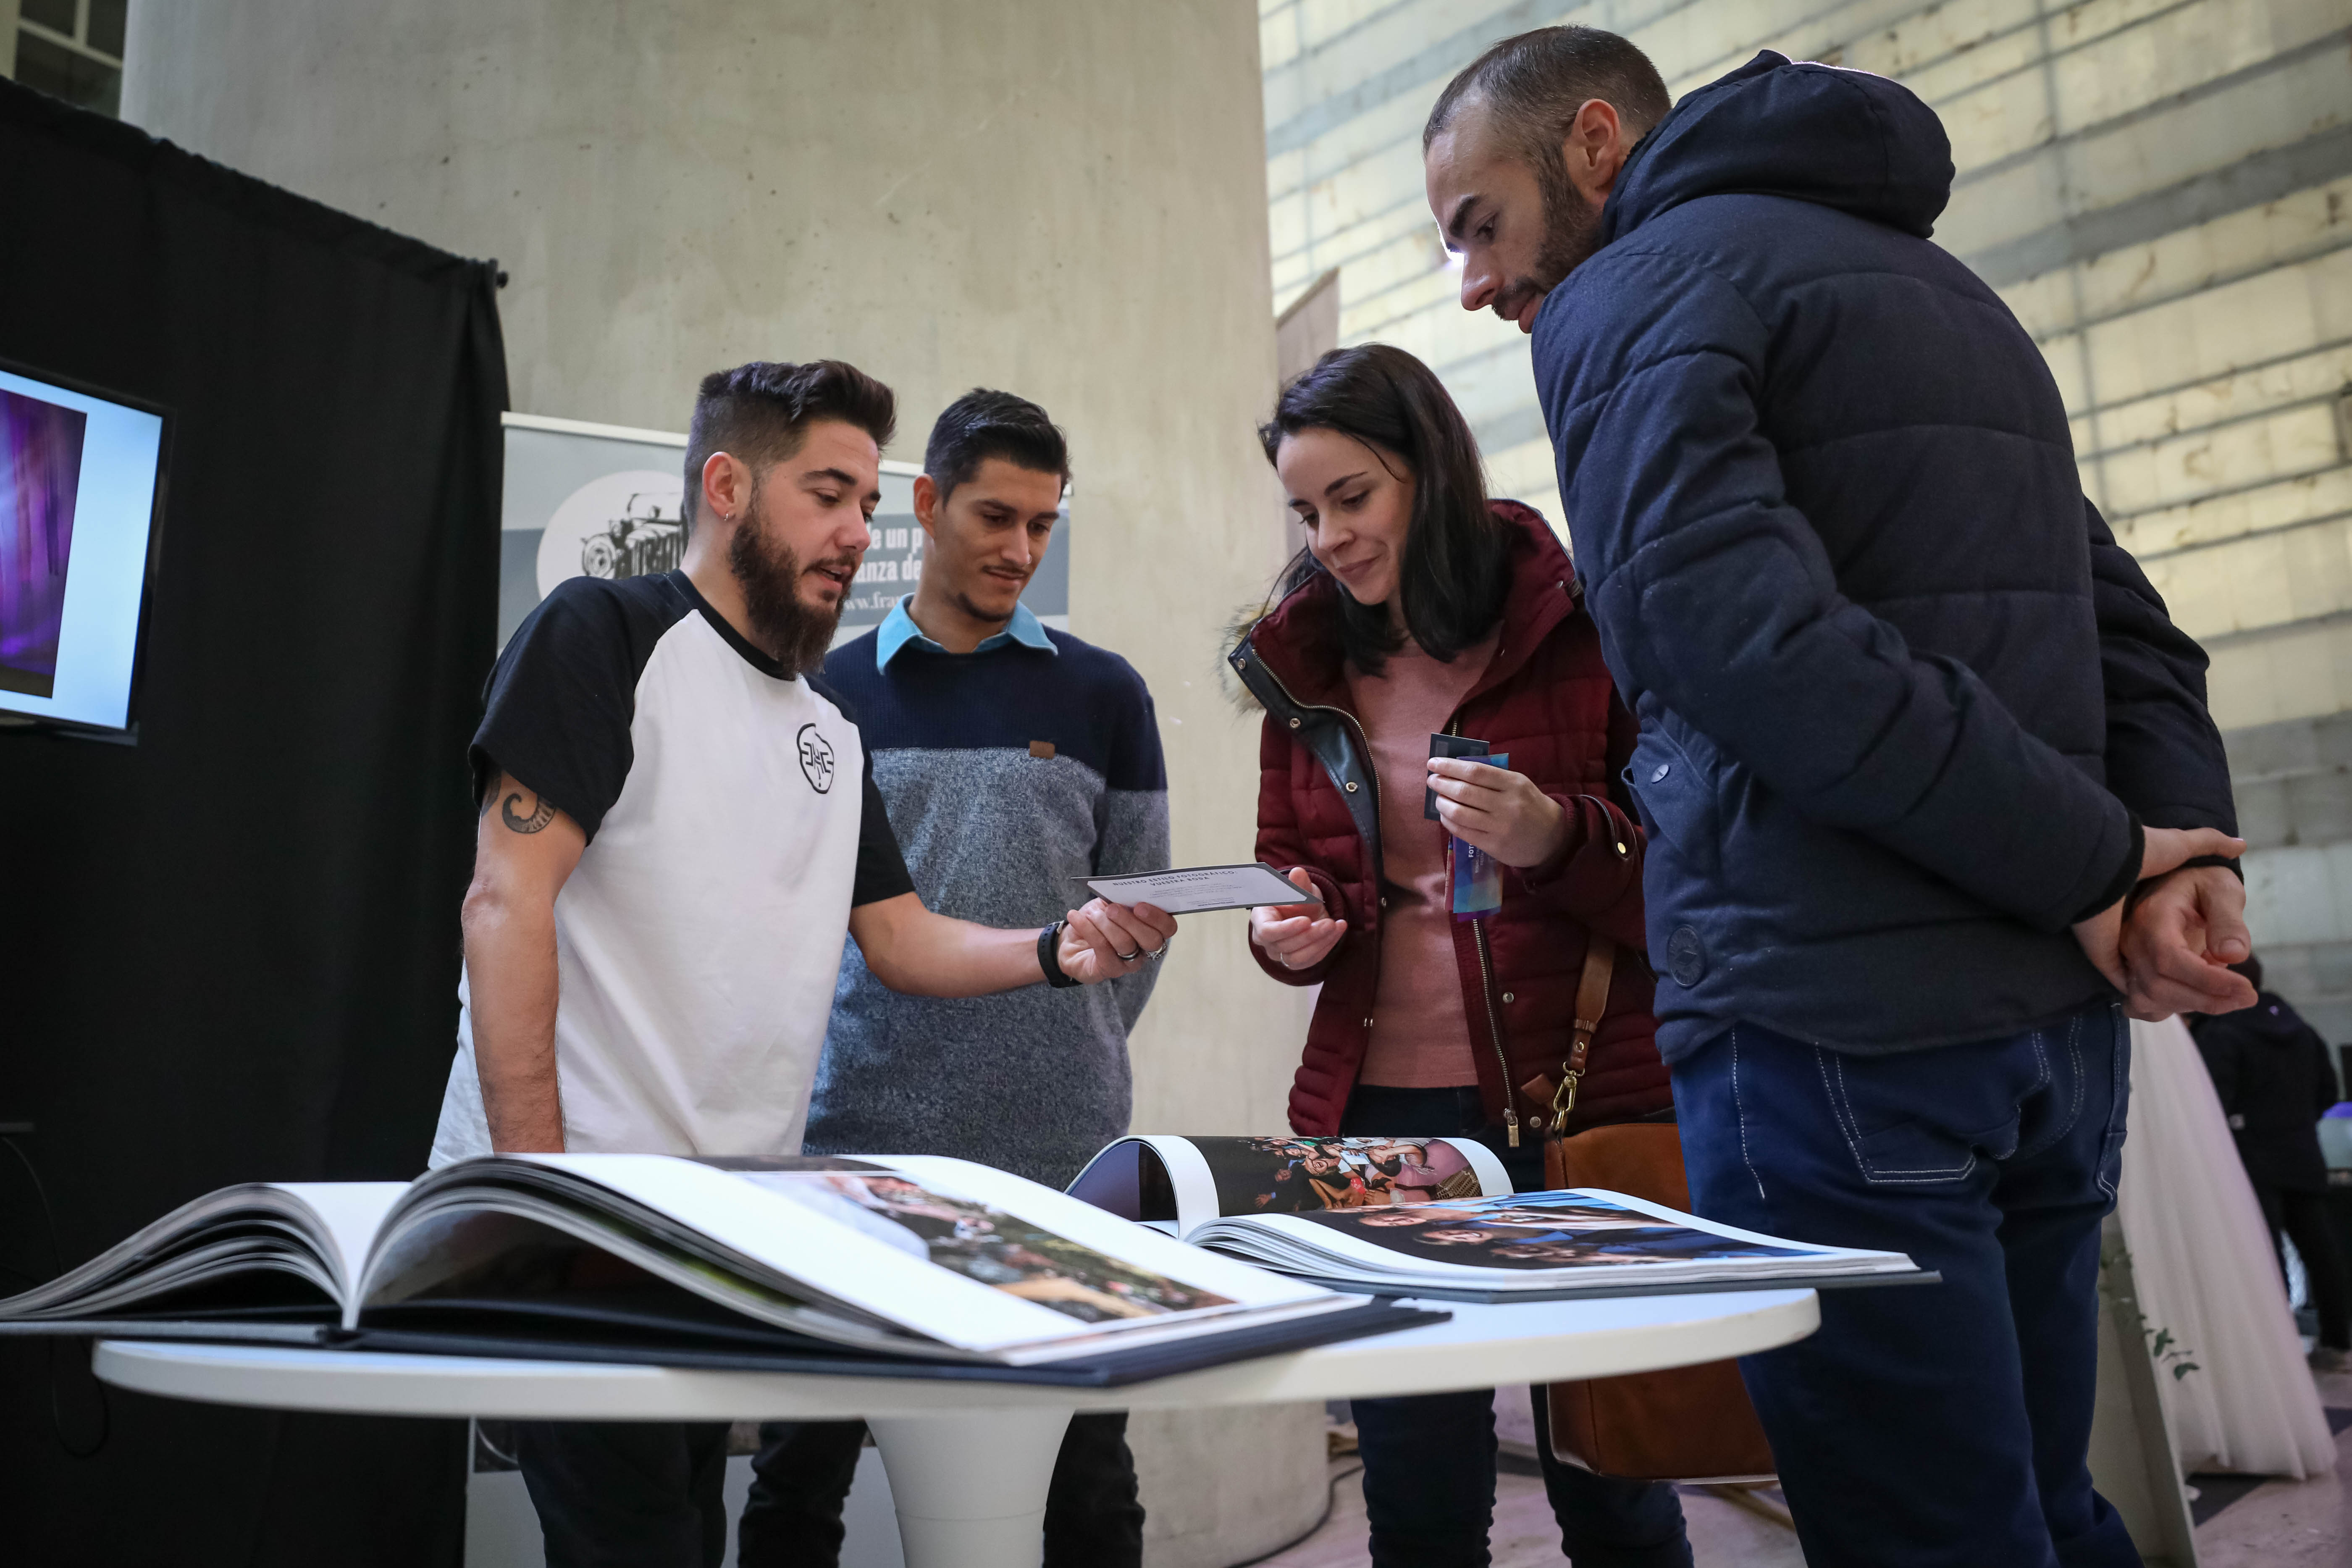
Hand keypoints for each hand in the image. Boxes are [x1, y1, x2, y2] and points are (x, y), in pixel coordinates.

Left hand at [1056, 898, 1175, 984]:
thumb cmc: (1096, 919)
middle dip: (1131, 921)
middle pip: (1151, 940)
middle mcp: (1145, 950)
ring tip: (1091, 913)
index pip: (1168, 928)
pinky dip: (1088, 928)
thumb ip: (1122, 898)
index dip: (1158, 917)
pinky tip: (1075, 916)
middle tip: (1112, 909)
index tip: (1139, 905)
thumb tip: (1126, 891)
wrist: (1070, 941)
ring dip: (1105, 924)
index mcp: (1152, 929)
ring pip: (1125, 943)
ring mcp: (1129, 963)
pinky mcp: (1109, 970)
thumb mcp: (1109, 903)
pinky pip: (1103, 948)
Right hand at [1250, 866, 1346, 970]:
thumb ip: (1298, 884)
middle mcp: (1267, 940)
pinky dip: (1326, 946)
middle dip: (1309, 935)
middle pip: (1284, 945)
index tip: (1306, 920)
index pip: (1268, 931)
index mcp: (1261, 919)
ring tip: (1336, 926)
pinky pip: (1310, 960)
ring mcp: (1279, 954)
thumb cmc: (1297, 899)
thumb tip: (1297, 872)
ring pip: (1297, 958)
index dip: (1286, 929)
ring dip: (1320, 943)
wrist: (1307, 911)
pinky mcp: (1295, 962)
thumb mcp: (1300, 889)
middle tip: (1329, 922)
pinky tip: (1337, 932)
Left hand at [1427, 758, 1569, 867]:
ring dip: (1442, 803)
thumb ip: (1492, 777)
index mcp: (1514, 784)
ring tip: (1437, 798)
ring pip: (1460, 813)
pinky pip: (1463, 831)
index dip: (1450, 766)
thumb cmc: (1529, 805)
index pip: (1475, 772)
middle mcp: (1507, 805)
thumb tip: (1456, 769)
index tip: (1433, 763)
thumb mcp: (1518, 784)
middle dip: (1442, 784)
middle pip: (1465, 792)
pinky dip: (1449, 821)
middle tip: (1432, 780)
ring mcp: (1500, 827)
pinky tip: (1445, 815)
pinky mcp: (1493, 845)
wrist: (1551, 838)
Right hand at [2071, 825, 2246, 1015]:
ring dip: (2191, 1006)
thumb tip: (2234, 956)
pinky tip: (2196, 997)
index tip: (2247, 989)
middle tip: (2247, 997)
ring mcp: (2126, 958)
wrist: (2179, 880)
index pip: (2169, 959)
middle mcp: (2131, 940)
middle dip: (2206, 999)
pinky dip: (2167, 1009)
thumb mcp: (2223, 890)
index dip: (2206, 981)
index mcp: (2152, 917)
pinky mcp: (2131, 971)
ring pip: (2148, 999)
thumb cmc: (2203, 883)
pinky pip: (2140, 1004)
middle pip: (2158, 985)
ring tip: (2227, 996)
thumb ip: (2229, 920)